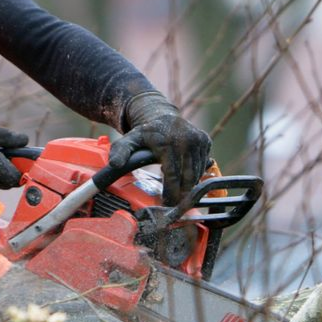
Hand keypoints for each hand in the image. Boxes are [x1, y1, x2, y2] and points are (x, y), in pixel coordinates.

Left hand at [109, 91, 210, 205]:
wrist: (160, 115)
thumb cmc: (144, 134)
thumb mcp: (128, 141)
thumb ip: (120, 152)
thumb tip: (115, 165)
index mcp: (167, 142)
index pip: (172, 176)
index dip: (171, 194)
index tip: (167, 205)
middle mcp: (186, 140)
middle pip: (187, 178)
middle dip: (181, 194)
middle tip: (175, 205)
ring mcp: (198, 139)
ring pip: (196, 173)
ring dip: (188, 185)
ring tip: (178, 191)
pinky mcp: (206, 140)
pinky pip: (203, 165)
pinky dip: (194, 174)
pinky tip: (183, 175)